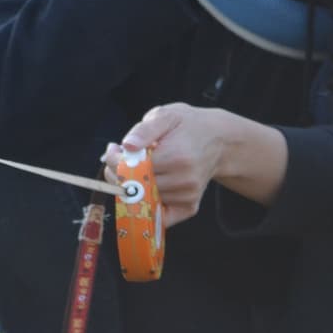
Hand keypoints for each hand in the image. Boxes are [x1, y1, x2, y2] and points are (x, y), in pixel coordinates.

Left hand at [102, 103, 226, 227]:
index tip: (113, 149)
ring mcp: (188, 196)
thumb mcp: (166, 116)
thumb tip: (127, 145)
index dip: (116, 160)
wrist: (218, 140)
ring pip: (145, 200)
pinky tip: (143, 187)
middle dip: (119, 174)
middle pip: (138, 187)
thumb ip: (144, 130)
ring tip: (134, 167)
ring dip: (131, 187)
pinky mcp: (190, 206)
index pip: (134, 168)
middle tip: (117, 158)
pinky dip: (147, 205)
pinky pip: (161, 217)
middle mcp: (185, 181)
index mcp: (177, 158)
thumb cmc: (187, 125)